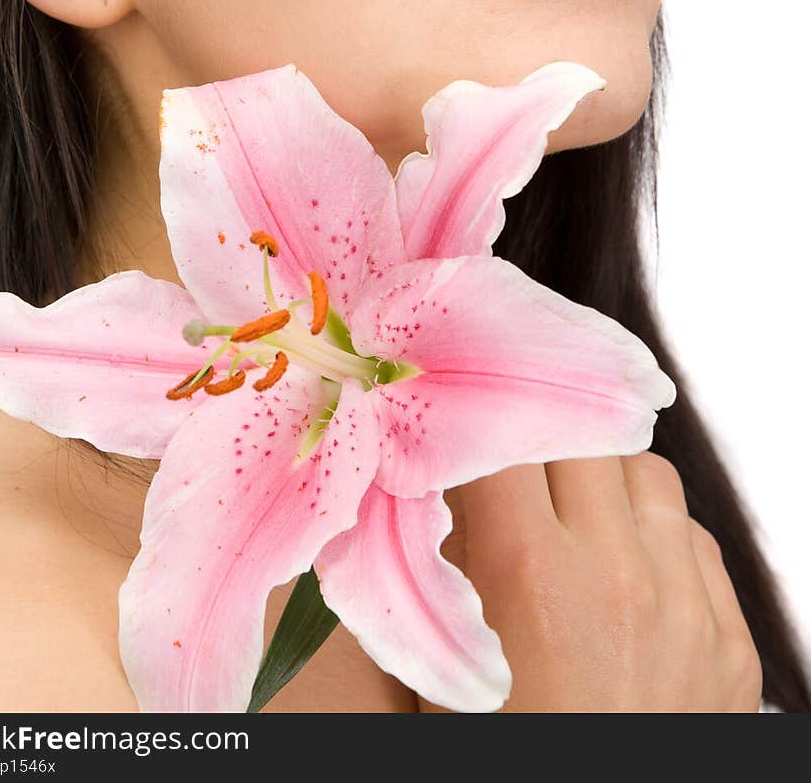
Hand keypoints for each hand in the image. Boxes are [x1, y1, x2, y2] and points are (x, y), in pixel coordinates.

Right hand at [424, 452, 762, 711]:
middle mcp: (614, 573)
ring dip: (607, 474)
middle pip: (583, 436)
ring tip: (576, 503)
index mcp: (528, 574)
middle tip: (520, 454)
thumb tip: (443, 475)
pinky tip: (628, 564)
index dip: (482, 422)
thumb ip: (444, 563)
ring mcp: (684, 606)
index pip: (507, 437)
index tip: (468, 422)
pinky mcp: (730, 643)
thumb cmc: (501, 754)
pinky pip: (695, 540)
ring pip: (647, 472)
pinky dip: (659, 535)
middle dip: (544, 436)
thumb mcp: (448, 665)